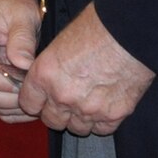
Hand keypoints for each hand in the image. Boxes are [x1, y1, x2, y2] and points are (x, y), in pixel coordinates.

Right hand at [0, 0, 43, 123]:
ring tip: (38, 95)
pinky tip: (32, 100)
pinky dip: (15, 109)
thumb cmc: (13, 4)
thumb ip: (22, 39)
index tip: (26, 81)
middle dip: (12, 96)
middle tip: (37, 90)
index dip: (2, 80)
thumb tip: (23, 65)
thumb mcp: (22, 14)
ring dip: (15, 106)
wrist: (8, 4)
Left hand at [17, 1, 154, 135]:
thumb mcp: (60, 42)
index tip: (41, 100)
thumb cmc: (96, 27)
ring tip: (88, 102)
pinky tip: (104, 106)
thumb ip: (50, 67)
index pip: (28, 104)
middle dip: (56, 113)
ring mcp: (88, 109)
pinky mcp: (113, 115)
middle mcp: (62, 96)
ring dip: (79, 119)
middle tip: (66, 102)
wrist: (130, 32)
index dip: (34, 102)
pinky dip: (101, 121)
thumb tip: (49, 78)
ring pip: (77, 128)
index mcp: (45, 74)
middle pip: (51, 121)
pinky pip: (101, 129)